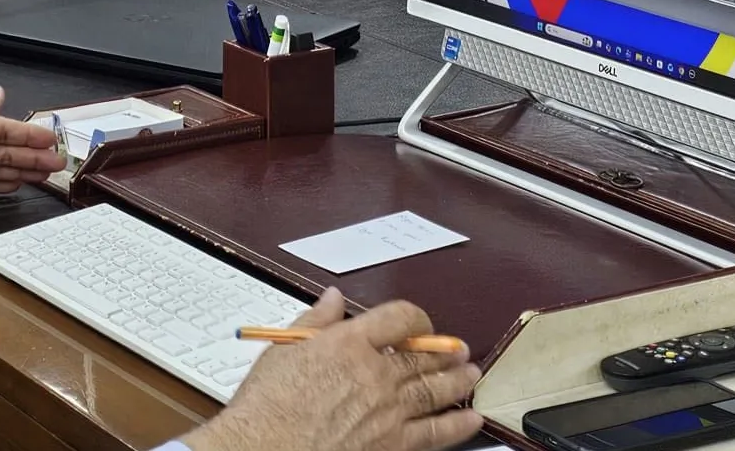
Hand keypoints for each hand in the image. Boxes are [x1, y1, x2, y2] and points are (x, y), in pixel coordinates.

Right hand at [183, 289, 483, 450]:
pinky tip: (471, 419)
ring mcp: (387, 411)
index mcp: (349, 343)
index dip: (415, 318)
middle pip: (424, 356)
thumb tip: (333, 299)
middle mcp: (375, 374)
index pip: (399, 318)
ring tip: (470, 374)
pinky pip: (435, 432)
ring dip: (458, 380)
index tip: (418, 325)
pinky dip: (458, 425)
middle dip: (445, 351)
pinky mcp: (391, 444)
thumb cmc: (266, 405)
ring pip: (436, 390)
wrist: (263, 448)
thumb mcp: (284, 349)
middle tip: (458, 349)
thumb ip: (316, 321)